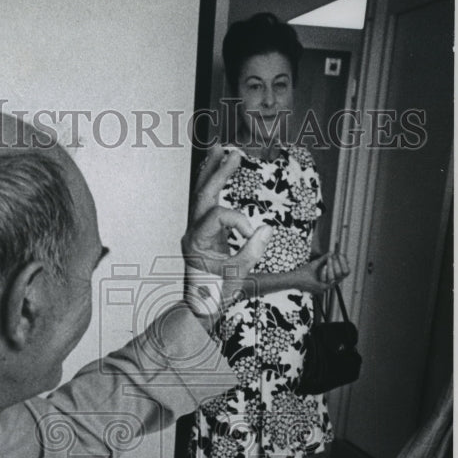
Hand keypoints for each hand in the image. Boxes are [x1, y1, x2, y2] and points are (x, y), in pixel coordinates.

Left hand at [182, 146, 271, 315]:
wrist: (199, 308)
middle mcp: (192, 233)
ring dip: (213, 172)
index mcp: (196, 242)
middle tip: (233, 152)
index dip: (239, 220)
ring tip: (220, 149)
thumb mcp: (237, 276)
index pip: (218, 215)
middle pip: (203, 195)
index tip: (253, 236)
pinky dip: (214, 186)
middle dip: (219, 172)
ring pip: (202, 196)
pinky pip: (206, 204)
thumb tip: (266, 229)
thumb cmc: (215, 295)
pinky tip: (219, 171)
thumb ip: (251, 252)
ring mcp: (195, 231)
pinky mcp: (202, 233)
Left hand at [292, 251, 350, 296]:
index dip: (345, 262)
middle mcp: (330, 285)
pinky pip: (330, 279)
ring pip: (338, 276)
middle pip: (344, 273)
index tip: (340, 254)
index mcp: (329, 280)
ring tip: (328, 259)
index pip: (345, 271)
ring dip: (333, 265)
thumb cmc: (302, 273)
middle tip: (334, 255)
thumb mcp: (315, 264)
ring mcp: (326, 287)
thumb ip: (324, 259)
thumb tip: (332, 252)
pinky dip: (327, 271)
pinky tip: (324, 266)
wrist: (292, 280)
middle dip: (340, 262)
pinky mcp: (321, 289)